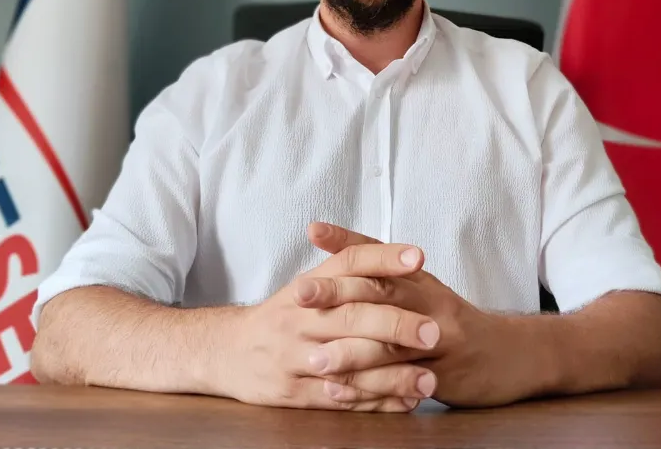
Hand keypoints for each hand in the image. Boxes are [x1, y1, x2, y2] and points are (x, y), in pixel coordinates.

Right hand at [225, 241, 441, 411]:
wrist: (226, 351)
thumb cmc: (283, 316)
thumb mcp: (309, 285)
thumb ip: (350, 271)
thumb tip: (405, 256)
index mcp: (309, 286)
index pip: (349, 263)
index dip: (383, 258)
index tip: (418, 259)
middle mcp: (300, 318)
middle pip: (352, 316)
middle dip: (396, 324)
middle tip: (434, 331)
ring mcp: (294, 357)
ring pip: (348, 365)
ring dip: (392, 374)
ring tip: (428, 378)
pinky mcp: (292, 394)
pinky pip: (338, 401)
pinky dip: (374, 402)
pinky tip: (404, 402)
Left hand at [300, 222, 528, 407]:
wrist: (511, 356)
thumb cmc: (453, 322)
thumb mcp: (423, 289)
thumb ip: (381, 270)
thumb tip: (328, 242)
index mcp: (420, 279)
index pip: (379, 254)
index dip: (346, 241)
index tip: (312, 231)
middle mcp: (430, 302)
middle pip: (381, 292)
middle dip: (337, 293)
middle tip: (299, 294)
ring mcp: (439, 339)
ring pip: (390, 343)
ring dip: (349, 351)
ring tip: (313, 358)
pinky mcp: (445, 374)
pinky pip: (401, 383)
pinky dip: (367, 389)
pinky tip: (339, 392)